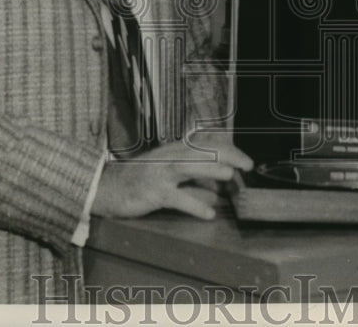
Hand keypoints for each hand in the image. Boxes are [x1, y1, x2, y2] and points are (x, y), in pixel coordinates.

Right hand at [93, 137, 252, 219]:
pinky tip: (208, 214)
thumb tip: (222, 176)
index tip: (245, 159)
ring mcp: (161, 174)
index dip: (229, 149)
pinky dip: (195, 206)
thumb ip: (194, 169)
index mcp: (176, 149)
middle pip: (203, 151)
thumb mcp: (169, 166)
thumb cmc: (142, 177)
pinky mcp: (154, 193)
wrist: (109, 187)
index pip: (208, 143)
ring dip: (211, 170)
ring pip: (190, 167)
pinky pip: (178, 199)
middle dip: (228, 156)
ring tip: (230, 176)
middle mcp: (170, 157)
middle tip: (247, 165)